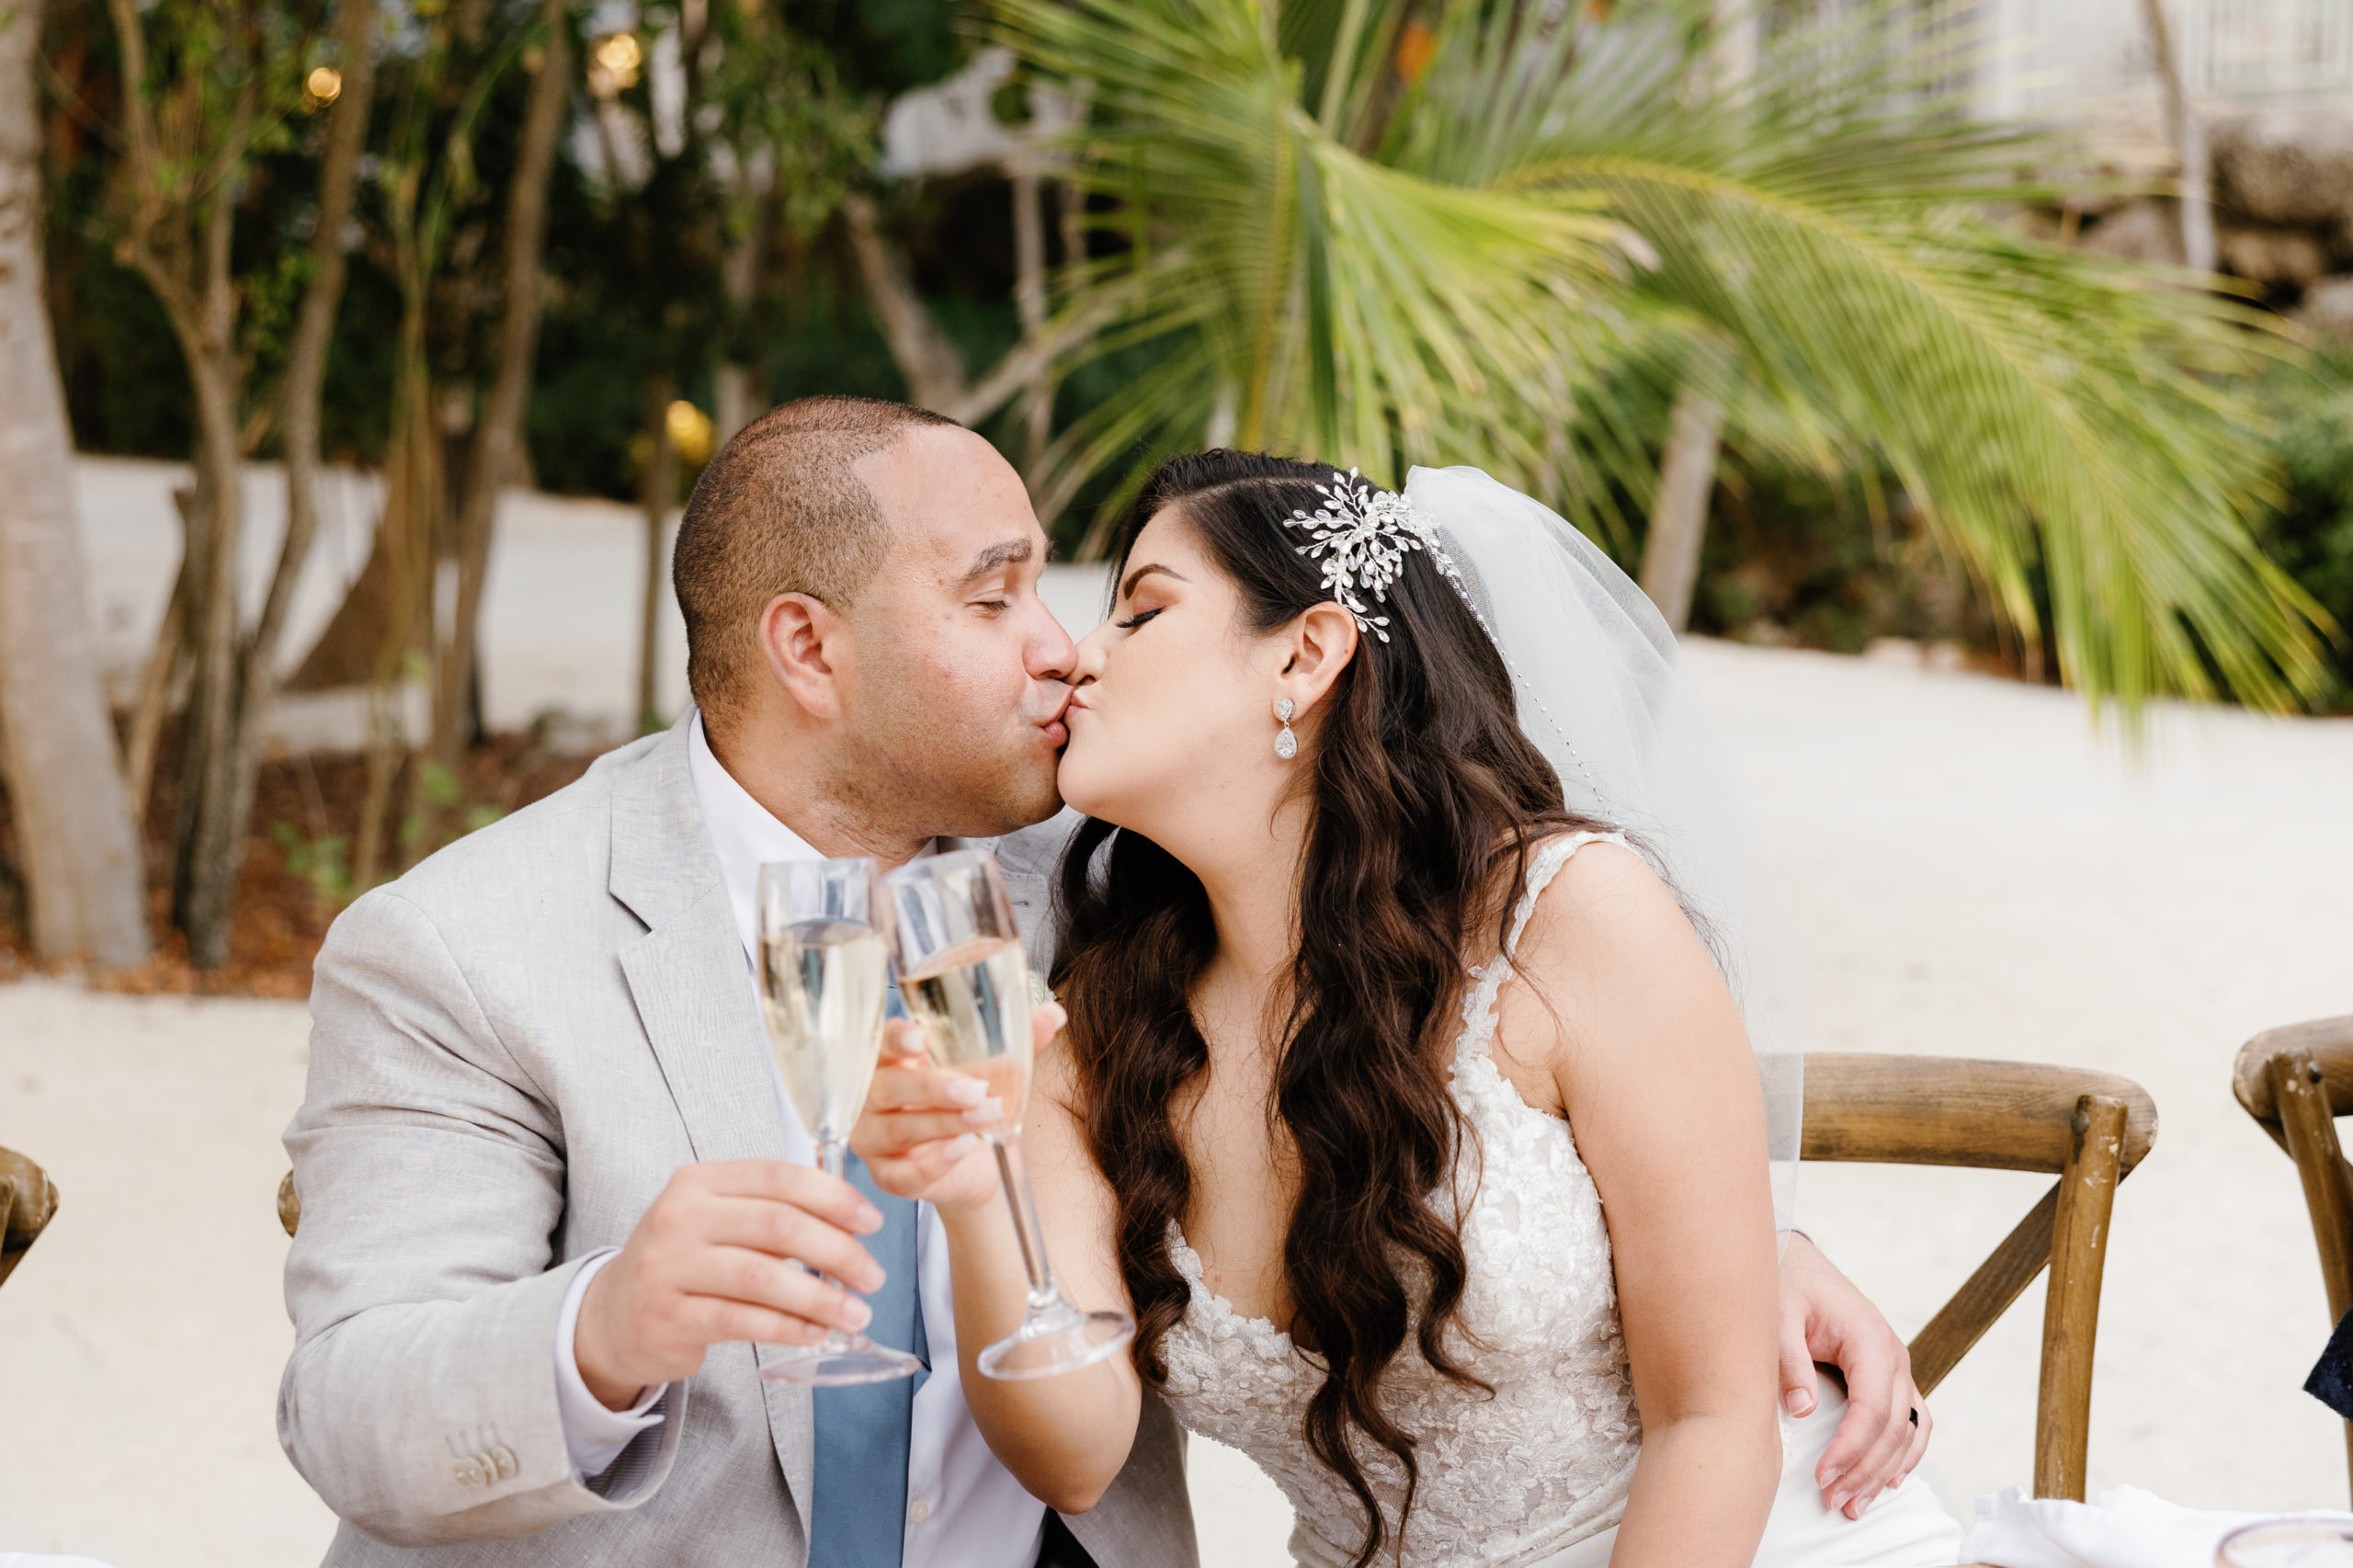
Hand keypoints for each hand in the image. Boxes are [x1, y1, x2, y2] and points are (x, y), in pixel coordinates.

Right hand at [573, 1160, 885, 1409]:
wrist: (611, 1317)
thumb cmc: (684, 1263)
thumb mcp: (715, 1221)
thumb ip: (771, 1213)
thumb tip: (852, 1226)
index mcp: (699, 1182)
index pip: (778, 1178)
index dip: (832, 1198)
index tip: (871, 1222)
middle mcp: (680, 1217)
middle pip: (777, 1226)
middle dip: (837, 1251)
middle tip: (873, 1276)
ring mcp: (668, 1268)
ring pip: (763, 1277)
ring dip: (820, 1297)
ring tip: (855, 1313)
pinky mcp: (669, 1317)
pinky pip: (743, 1321)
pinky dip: (789, 1327)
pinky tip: (816, 1333)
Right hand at [852, 1004, 1067, 1212]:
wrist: (975, 1163)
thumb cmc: (969, 1103)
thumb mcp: (993, 1069)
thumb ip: (1019, 1041)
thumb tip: (1052, 1015)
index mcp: (891, 1059)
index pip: (881, 1042)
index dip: (895, 1039)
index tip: (920, 1039)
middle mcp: (873, 1098)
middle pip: (885, 1087)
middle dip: (931, 1087)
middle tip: (973, 1088)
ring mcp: (874, 1140)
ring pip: (897, 1129)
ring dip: (943, 1123)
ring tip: (984, 1116)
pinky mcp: (889, 1176)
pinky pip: (903, 1173)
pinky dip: (934, 1162)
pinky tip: (962, 1149)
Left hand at [1777, 1232, 1930, 1518]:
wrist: (1797, 1262)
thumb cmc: (1787, 1284)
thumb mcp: (1778, 1314)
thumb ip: (1789, 1360)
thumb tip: (1802, 1409)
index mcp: (1870, 1340)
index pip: (1872, 1409)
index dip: (1850, 1449)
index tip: (1823, 1477)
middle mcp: (1894, 1355)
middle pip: (1892, 1429)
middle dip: (1864, 1470)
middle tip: (1833, 1502)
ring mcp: (1897, 1366)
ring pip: (1906, 1432)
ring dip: (1884, 1471)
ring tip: (1855, 1504)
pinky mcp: (1889, 1375)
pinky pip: (1911, 1421)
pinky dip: (1904, 1453)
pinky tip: (1889, 1480)